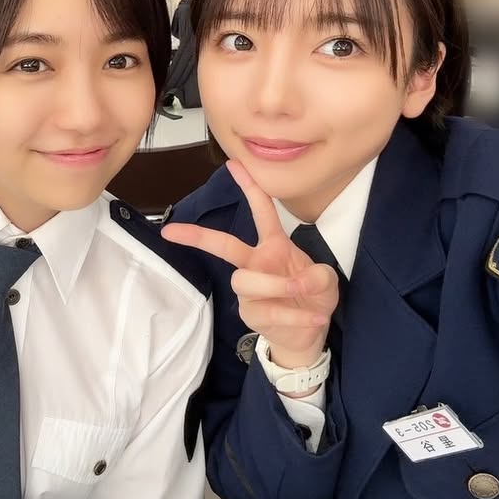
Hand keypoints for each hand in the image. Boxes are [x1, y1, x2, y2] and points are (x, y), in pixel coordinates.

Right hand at [162, 160, 338, 368]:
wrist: (309, 334)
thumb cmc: (312, 297)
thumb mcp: (326, 281)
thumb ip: (319, 275)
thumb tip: (303, 280)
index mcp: (273, 246)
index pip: (261, 211)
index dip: (249, 187)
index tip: (233, 164)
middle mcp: (255, 264)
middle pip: (225, 246)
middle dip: (199, 236)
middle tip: (172, 232)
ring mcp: (250, 290)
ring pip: (246, 280)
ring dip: (277, 284)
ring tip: (302, 290)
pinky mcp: (251, 314)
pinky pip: (268, 310)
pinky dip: (296, 314)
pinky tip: (317, 316)